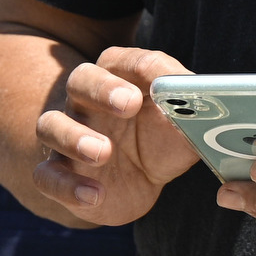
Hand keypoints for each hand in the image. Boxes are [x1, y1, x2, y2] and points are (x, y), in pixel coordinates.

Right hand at [30, 46, 198, 225]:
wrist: (137, 180)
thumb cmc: (159, 140)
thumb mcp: (182, 127)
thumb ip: (194, 112)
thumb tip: (208, 100)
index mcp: (119, 79)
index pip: (122, 60)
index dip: (138, 68)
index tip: (157, 83)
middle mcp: (87, 102)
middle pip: (80, 80)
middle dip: (101, 89)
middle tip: (129, 104)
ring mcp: (68, 136)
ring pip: (51, 124)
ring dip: (74, 136)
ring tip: (103, 152)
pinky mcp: (60, 173)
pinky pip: (47, 175)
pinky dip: (65, 185)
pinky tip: (93, 195)